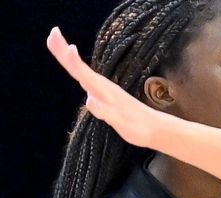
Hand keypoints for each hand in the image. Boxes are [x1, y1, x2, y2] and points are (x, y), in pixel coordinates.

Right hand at [46, 27, 161, 147]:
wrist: (156, 130)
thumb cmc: (139, 127)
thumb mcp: (122, 122)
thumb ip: (106, 112)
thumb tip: (89, 99)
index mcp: (105, 92)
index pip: (83, 73)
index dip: (72, 61)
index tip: (67, 46)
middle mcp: (104, 89)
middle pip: (80, 68)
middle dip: (65, 52)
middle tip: (53, 32)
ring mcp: (106, 93)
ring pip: (84, 74)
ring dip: (71, 61)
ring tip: (62, 47)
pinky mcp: (109, 99)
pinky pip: (91, 85)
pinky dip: (82, 76)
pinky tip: (80, 77)